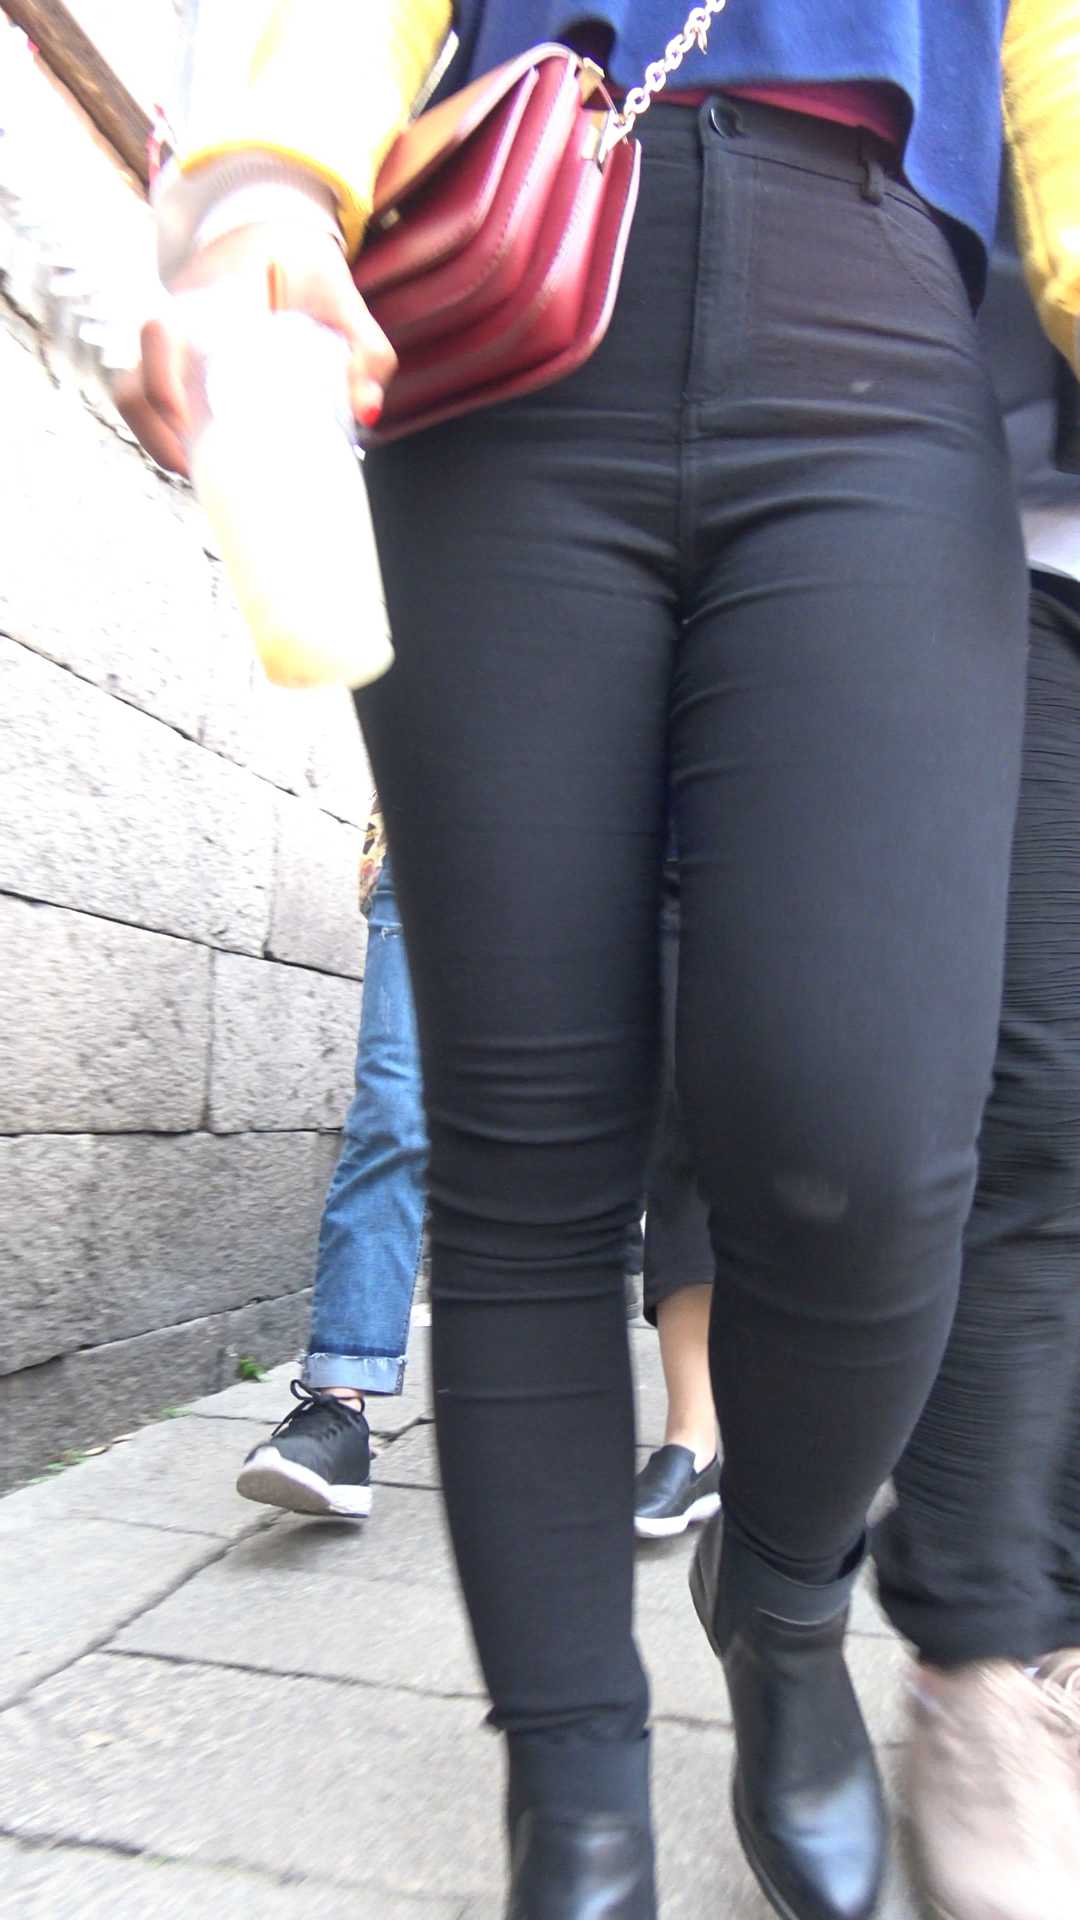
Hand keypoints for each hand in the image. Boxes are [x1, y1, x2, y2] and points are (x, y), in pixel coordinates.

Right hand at [113, 223, 397, 476]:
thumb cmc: (304, 268)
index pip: (163, 333)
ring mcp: (165, 339)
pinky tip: (197, 456)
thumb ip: (366, 350)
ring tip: (199, 473)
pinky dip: (162, 432)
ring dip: (157, 440)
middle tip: (201, 472)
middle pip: (135, 381)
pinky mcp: (165, 357)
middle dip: (159, 434)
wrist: (268, 229)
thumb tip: (365, 413)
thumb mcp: (345, 301)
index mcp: (214, 293)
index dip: (163, 383)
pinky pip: (143, 397)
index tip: (186, 426)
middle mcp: (175, 316)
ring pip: (132, 394)